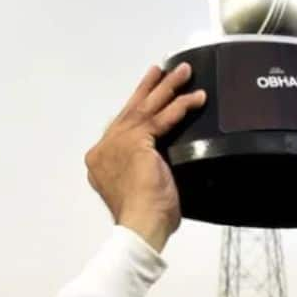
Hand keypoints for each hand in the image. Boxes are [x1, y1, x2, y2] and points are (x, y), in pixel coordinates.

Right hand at [84, 63, 205, 252]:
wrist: (140, 226)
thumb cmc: (143, 218)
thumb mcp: (139, 187)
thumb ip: (143, 169)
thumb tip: (162, 165)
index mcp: (101, 160)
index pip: (121, 126)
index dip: (135, 108)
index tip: (147, 96)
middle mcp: (105, 148)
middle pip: (130, 110)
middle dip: (148, 89)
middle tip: (161, 70)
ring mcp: (118, 142)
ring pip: (146, 108)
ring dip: (168, 88)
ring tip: (184, 72)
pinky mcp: (137, 142)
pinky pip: (163, 119)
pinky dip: (181, 107)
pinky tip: (195, 97)